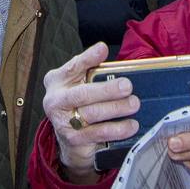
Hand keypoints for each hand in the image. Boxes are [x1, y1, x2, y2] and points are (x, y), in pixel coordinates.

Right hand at [42, 43, 139, 182]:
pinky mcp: (74, 140)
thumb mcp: (81, 82)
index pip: (73, 67)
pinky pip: (99, 133)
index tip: (103, 49)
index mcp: (56, 80)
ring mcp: (62, 122)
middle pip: (83, 94)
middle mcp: (55, 100)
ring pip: (92, 114)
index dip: (88, 58)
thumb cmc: (79, 102)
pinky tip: (131, 125)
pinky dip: (117, 129)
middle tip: (127, 86)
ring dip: (116, 109)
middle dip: (107, 90)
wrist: (70, 138)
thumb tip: (103, 49)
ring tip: (134, 104)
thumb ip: (90, 66)